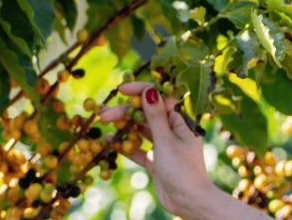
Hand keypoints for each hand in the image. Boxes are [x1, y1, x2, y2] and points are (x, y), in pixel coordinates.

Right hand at [98, 82, 213, 217]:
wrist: (188, 202)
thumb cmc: (182, 169)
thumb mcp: (166, 140)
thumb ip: (155, 116)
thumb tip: (149, 91)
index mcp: (182, 120)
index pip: (161, 97)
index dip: (141, 90)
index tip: (122, 89)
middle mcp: (173, 130)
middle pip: (147, 114)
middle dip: (125, 112)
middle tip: (104, 114)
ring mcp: (164, 145)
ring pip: (141, 130)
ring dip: (123, 126)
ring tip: (103, 122)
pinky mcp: (156, 160)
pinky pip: (139, 148)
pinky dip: (125, 145)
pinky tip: (108, 141)